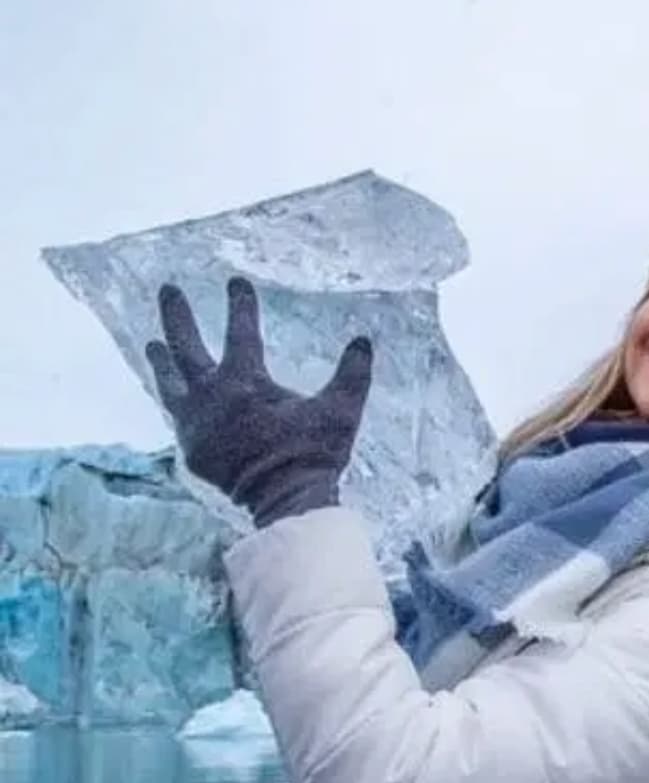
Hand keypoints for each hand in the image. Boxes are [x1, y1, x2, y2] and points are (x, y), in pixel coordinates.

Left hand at [144, 277, 372, 527]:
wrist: (284, 501)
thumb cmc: (313, 454)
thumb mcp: (341, 411)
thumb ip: (353, 374)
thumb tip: (363, 342)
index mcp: (244, 382)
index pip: (240, 332)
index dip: (240, 305)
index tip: (235, 281)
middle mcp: (210, 397)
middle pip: (185, 348)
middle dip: (177, 316)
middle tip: (168, 290)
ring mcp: (195, 425)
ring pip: (169, 383)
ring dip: (161, 360)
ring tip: (152, 343)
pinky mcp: (192, 450)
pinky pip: (176, 417)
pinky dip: (174, 400)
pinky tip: (174, 396)